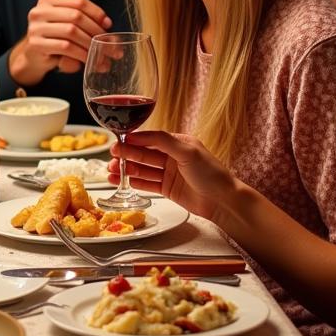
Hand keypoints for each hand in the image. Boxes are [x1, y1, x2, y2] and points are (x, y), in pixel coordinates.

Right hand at [8, 0, 111, 84]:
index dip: (97, 13)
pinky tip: (89, 61)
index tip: (108, 25)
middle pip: (76, 16)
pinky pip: (65, 47)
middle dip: (97, 31)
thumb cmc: (55, 39)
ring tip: (103, 57)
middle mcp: (39, 11)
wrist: (34, 57)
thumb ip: (86, 22)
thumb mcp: (68, 25)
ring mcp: (35, 27)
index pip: (79, 1)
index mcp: (48, 0)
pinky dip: (81, 54)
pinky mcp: (36, 44)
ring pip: (71, 32)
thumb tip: (109, 27)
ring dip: (91, 45)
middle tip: (110, 46)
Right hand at [110, 130, 240, 221]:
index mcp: (178, 143)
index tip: (119, 141)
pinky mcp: (167, 189)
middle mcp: (172, 157)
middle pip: (144, 154)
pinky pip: (146, 183)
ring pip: (142, 169)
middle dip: (126, 154)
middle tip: (112, 155)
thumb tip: (141, 133)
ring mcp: (168, 173)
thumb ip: (164, 141)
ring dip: (126, 169)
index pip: (151, 139)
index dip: (134, 140)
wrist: (224, 202)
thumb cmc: (212, 174)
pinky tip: (121, 180)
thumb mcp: (188, 151)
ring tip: (111, 170)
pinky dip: (133, 182)